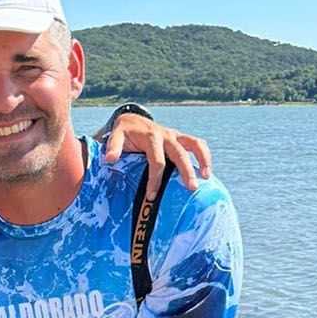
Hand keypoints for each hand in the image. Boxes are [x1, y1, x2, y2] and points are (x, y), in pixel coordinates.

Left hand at [95, 112, 211, 197]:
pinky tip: (206, 172)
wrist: (131, 120)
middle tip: (191, 188)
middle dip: (185, 171)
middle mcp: (165, 135)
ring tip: (207, 177)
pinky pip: (196, 144)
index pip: (157, 160)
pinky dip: (204, 156)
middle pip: (179, 153)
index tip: (152, 196)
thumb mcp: (115, 136)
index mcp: (150, 137)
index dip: (155, 179)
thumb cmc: (123, 133)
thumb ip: (112, 146)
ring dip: (203, 159)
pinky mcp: (180, 138)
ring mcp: (175, 136)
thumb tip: (109, 159)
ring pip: (194, 144)